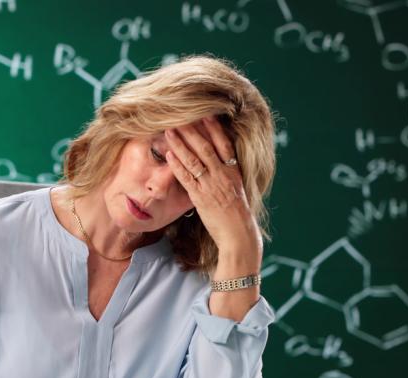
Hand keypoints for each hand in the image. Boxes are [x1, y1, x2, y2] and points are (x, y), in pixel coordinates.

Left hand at [164, 116, 261, 256]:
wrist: (238, 233)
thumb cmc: (236, 214)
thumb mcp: (236, 190)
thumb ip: (227, 175)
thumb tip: (219, 165)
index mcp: (234, 171)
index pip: (225, 144)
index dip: (215, 129)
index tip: (206, 114)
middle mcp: (223, 175)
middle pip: (206, 147)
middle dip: (192, 131)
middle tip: (180, 117)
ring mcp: (211, 185)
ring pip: (194, 159)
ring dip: (180, 144)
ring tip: (169, 131)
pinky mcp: (201, 197)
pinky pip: (187, 178)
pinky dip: (177, 165)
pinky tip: (169, 155)